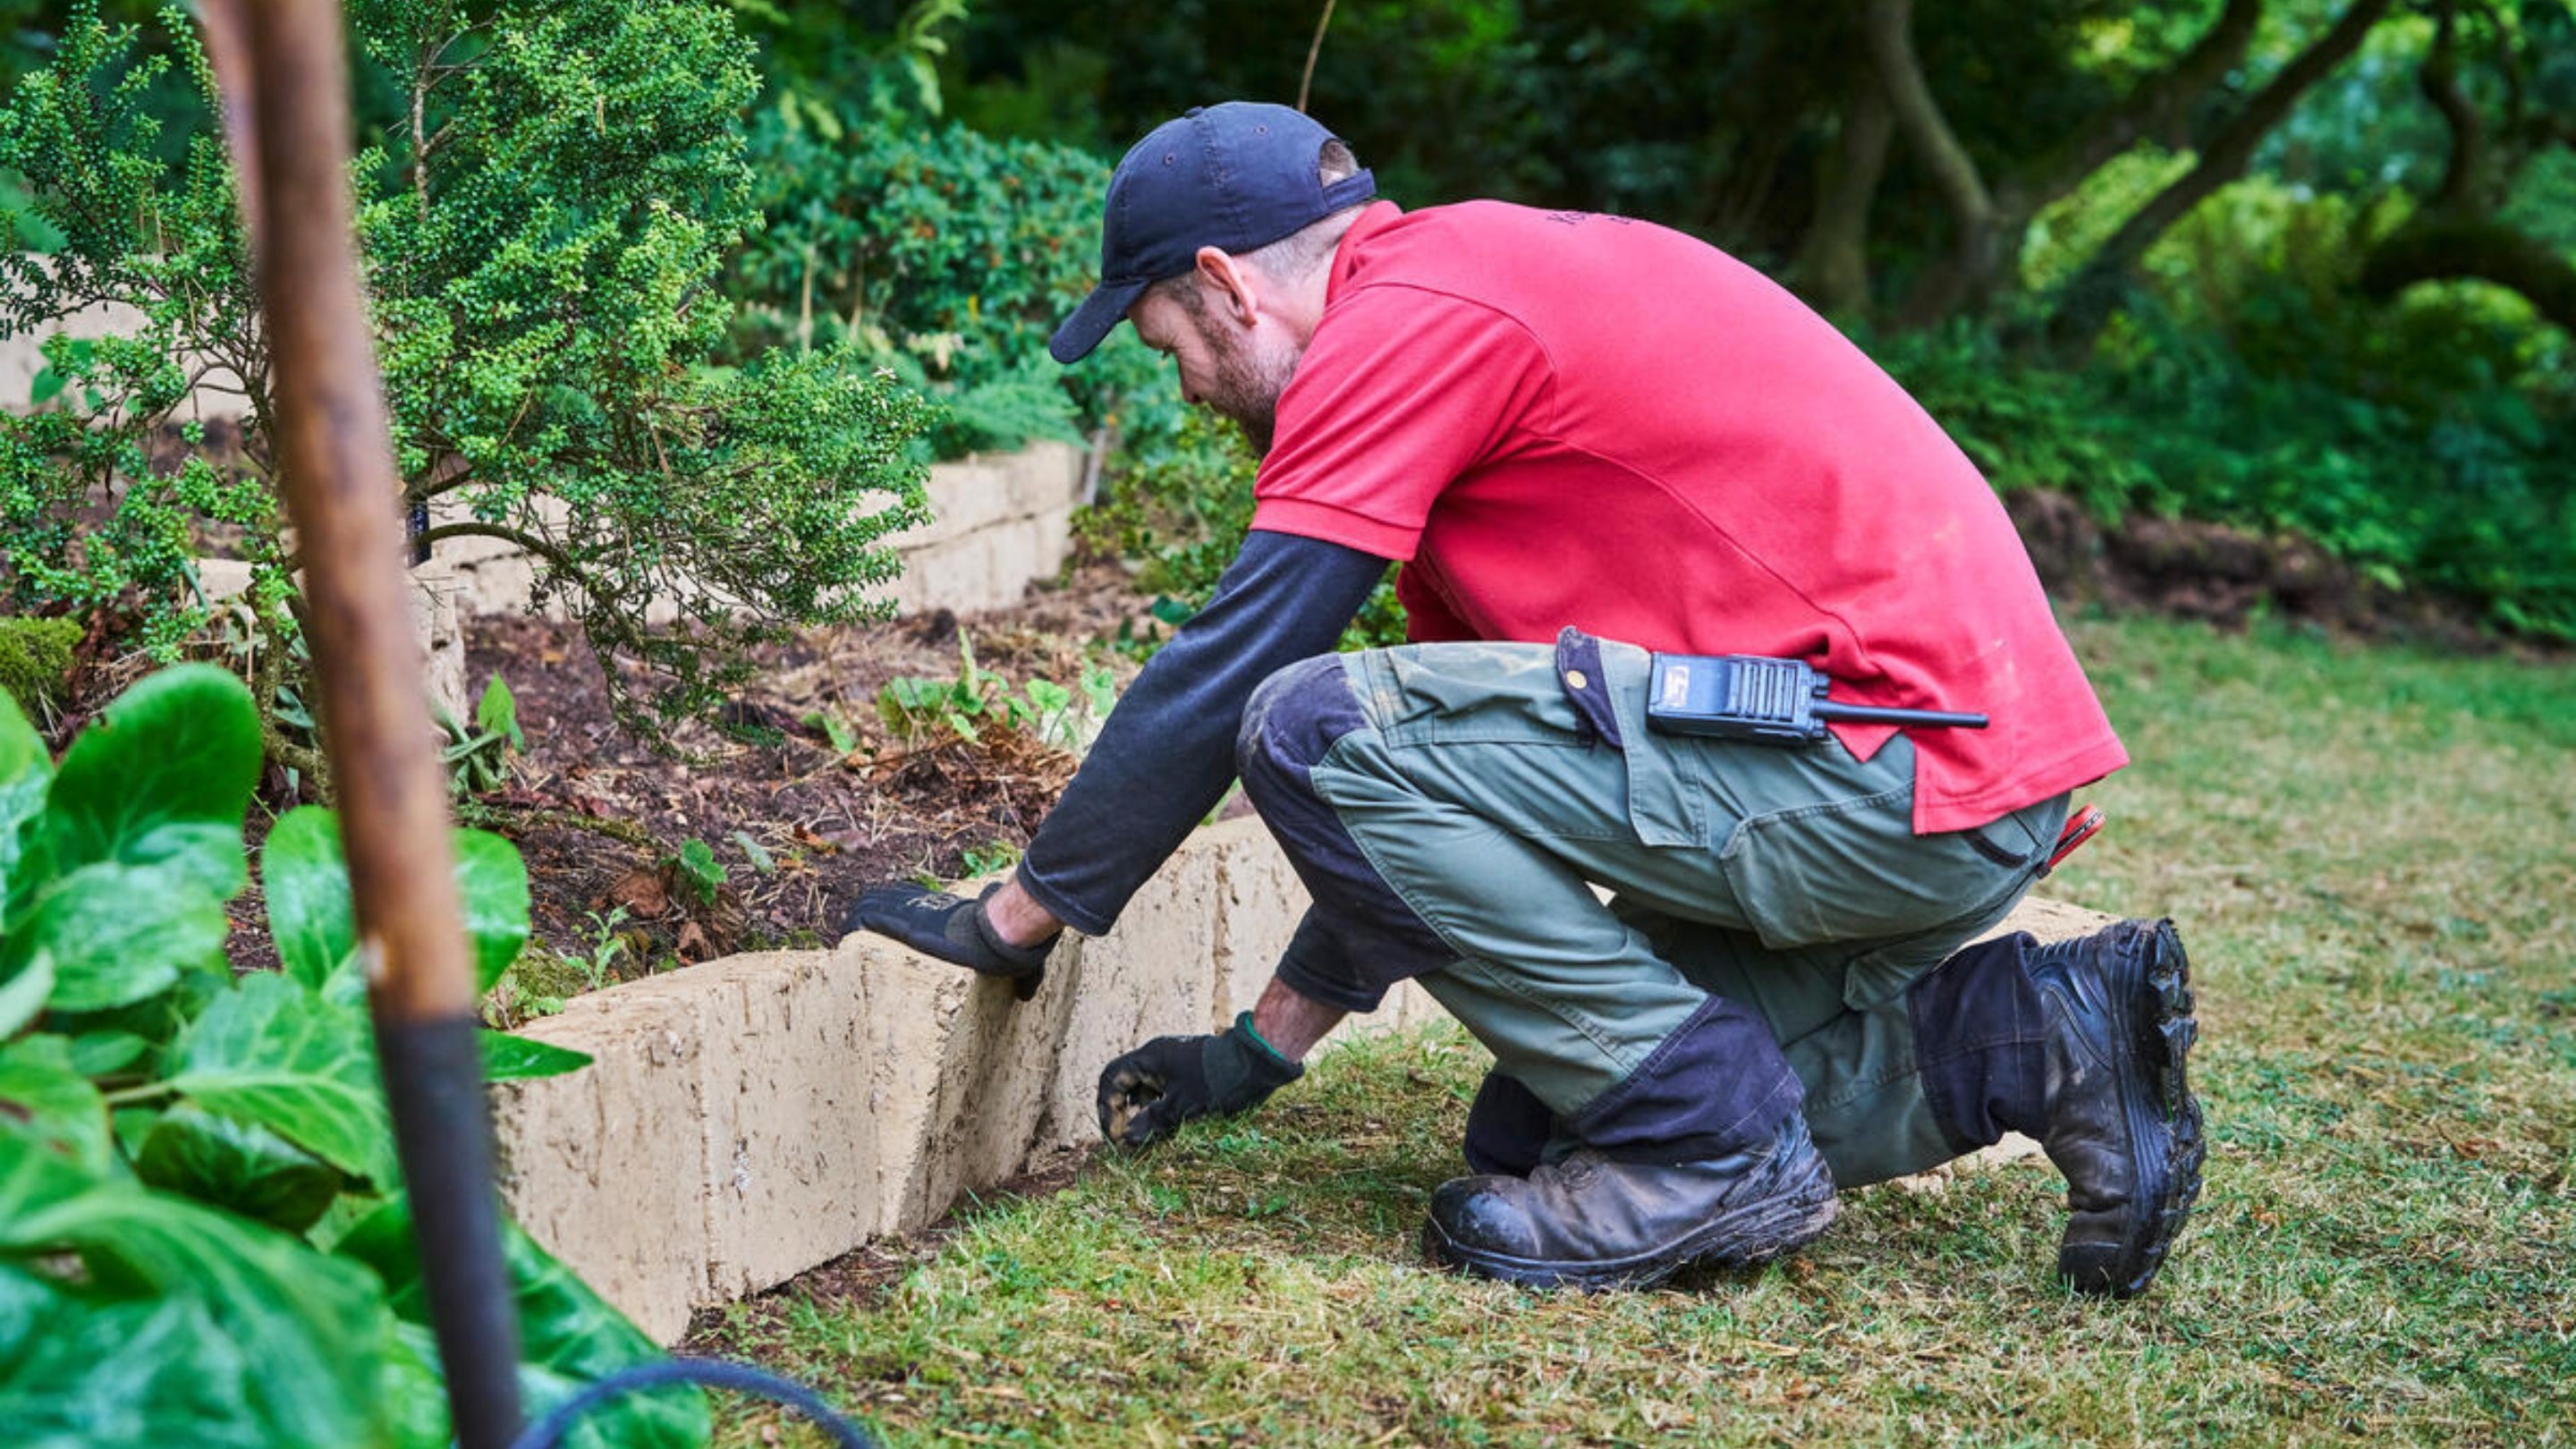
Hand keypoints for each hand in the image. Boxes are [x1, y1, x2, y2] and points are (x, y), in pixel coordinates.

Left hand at [843, 881, 1056, 999]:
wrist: (997, 932)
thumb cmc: (1008, 944)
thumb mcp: (1015, 963)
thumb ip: (1022, 977)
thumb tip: (1030, 995)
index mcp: (945, 913)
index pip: (913, 903)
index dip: (895, 911)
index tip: (885, 926)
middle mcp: (925, 908)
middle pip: (885, 900)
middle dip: (869, 913)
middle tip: (857, 932)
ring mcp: (913, 912)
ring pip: (870, 904)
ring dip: (856, 918)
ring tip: (846, 935)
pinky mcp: (902, 921)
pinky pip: (866, 915)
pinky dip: (852, 924)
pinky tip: (846, 935)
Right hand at [1096, 1013, 1303, 1147]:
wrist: (1258, 1061)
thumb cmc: (1220, 1081)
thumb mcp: (1184, 1106)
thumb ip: (1152, 1121)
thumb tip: (1125, 1138)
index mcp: (1150, 1056)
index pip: (1112, 1079)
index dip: (1107, 1108)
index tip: (1114, 1135)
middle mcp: (1158, 1055)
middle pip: (1125, 1082)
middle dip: (1122, 1112)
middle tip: (1125, 1140)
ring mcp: (1173, 1061)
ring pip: (1145, 1088)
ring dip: (1141, 1111)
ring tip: (1146, 1137)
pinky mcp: (1188, 1070)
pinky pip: (1163, 1089)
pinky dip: (1159, 1107)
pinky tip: (1166, 1127)